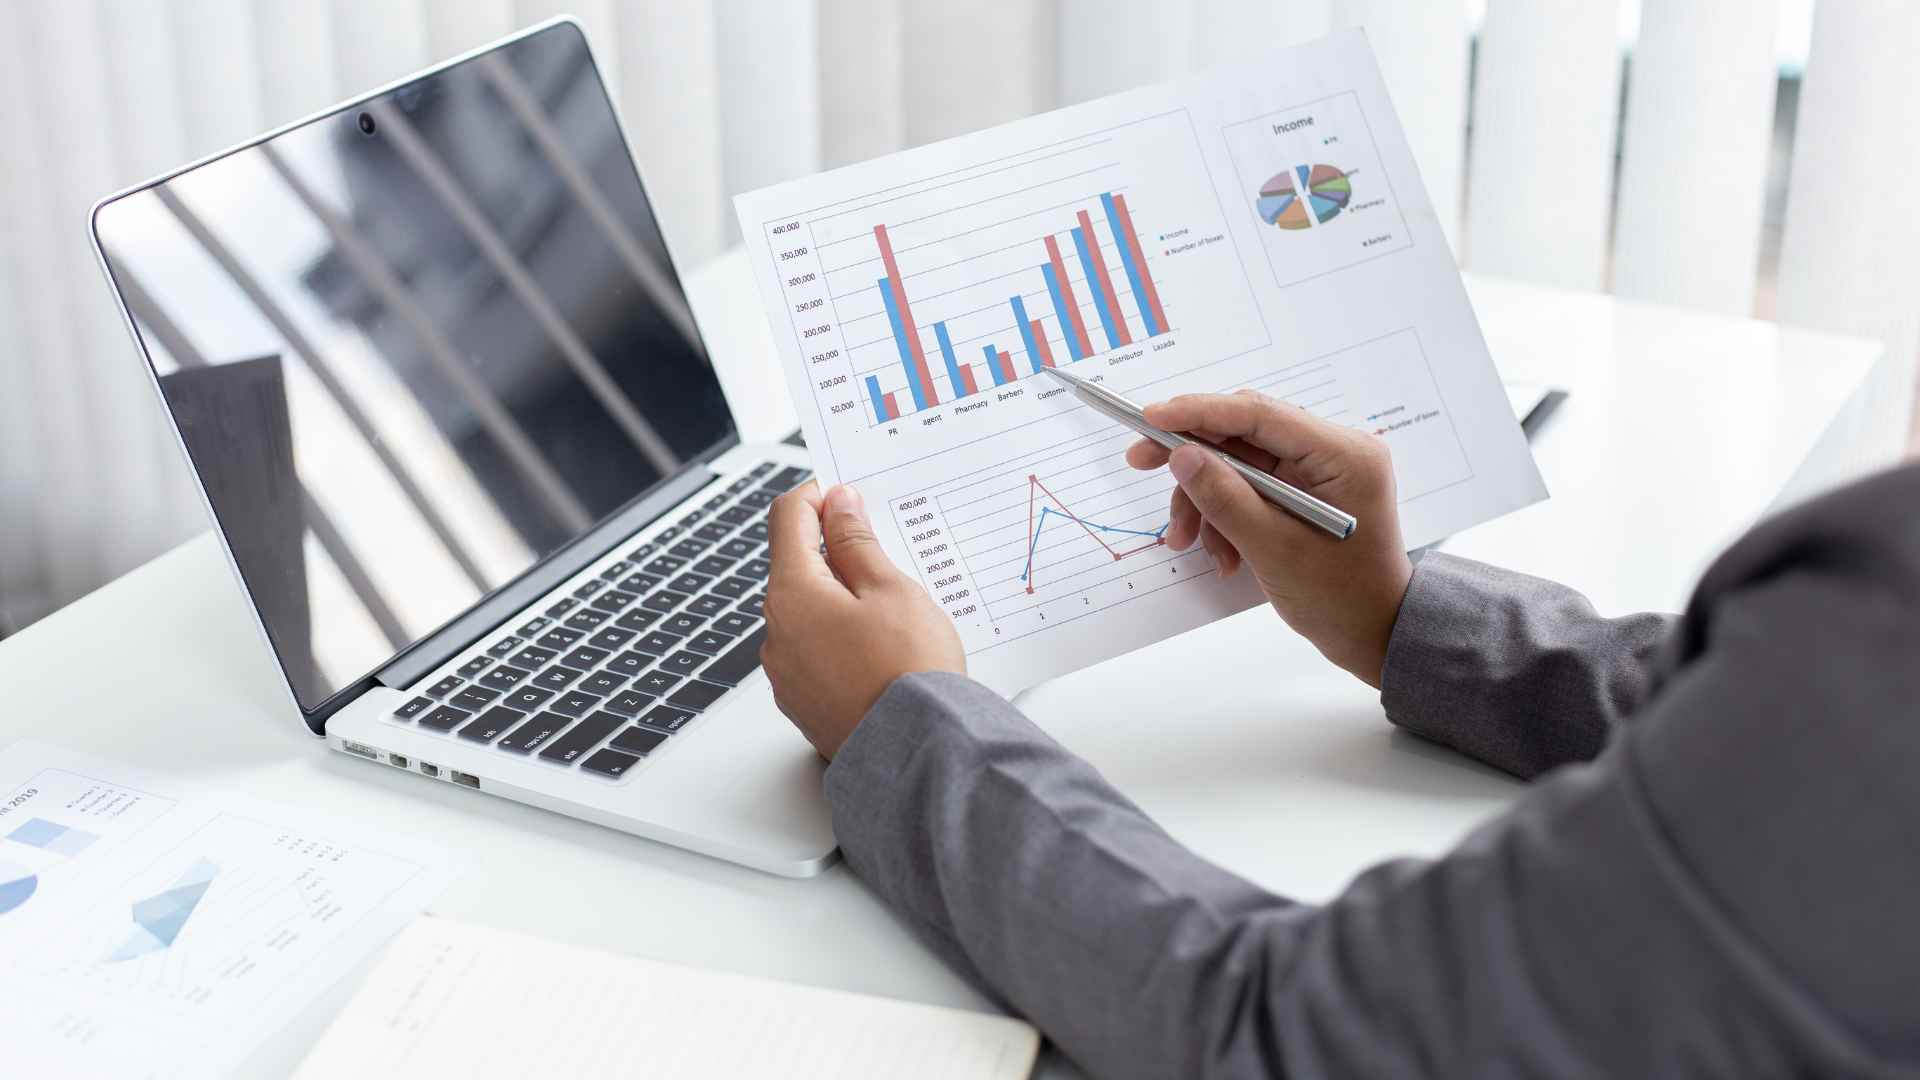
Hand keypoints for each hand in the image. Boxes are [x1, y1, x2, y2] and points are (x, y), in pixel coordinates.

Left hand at [762, 482, 965, 758]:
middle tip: (886, 551)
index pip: (787, 519)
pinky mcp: (803, 703)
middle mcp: (776, 633)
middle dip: (835, 551)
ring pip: (807, 614)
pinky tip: (881, 650)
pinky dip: (841, 639)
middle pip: (796, 568)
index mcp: (791, 595)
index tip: (846, 493)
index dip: (817, 496)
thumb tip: (837, 504)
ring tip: (894, 612)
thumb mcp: (890, 589)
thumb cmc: (908, 672)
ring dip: (840, 599)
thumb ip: (856, 541)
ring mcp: (786, 673)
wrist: (917, 754)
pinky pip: (816, 653)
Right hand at [1125, 390, 1412, 686]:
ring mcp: (1319, 471)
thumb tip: (1182, 456)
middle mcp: (1334, 451)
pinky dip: (1225, 515)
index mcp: (1343, 454)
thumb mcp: (1274, 549)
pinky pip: (1250, 487)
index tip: (1150, 417)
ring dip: (1205, 499)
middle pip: (1245, 433)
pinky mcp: (1304, 490)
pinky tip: (1222, 552)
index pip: (1260, 414)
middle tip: (1141, 462)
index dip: (1200, 412)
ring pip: (1240, 463)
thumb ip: (1225, 498)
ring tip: (1186, 540)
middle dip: (1194, 460)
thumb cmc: (1340, 598)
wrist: (1373, 634)